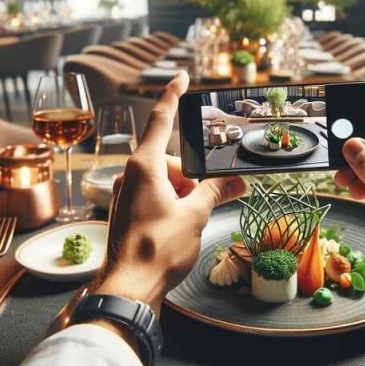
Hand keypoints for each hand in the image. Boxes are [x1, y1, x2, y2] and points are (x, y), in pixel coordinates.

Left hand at [89, 72, 245, 315]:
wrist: (128, 288)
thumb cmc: (157, 250)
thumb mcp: (194, 216)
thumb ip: (215, 192)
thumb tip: (237, 182)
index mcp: (144, 166)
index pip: (160, 120)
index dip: (173, 96)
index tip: (181, 77)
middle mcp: (132, 175)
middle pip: (172, 161)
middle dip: (194, 177)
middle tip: (210, 201)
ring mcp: (128, 194)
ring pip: (167, 182)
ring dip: (185, 196)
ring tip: (191, 223)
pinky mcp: (129, 213)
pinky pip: (158, 198)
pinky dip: (174, 206)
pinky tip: (181, 229)